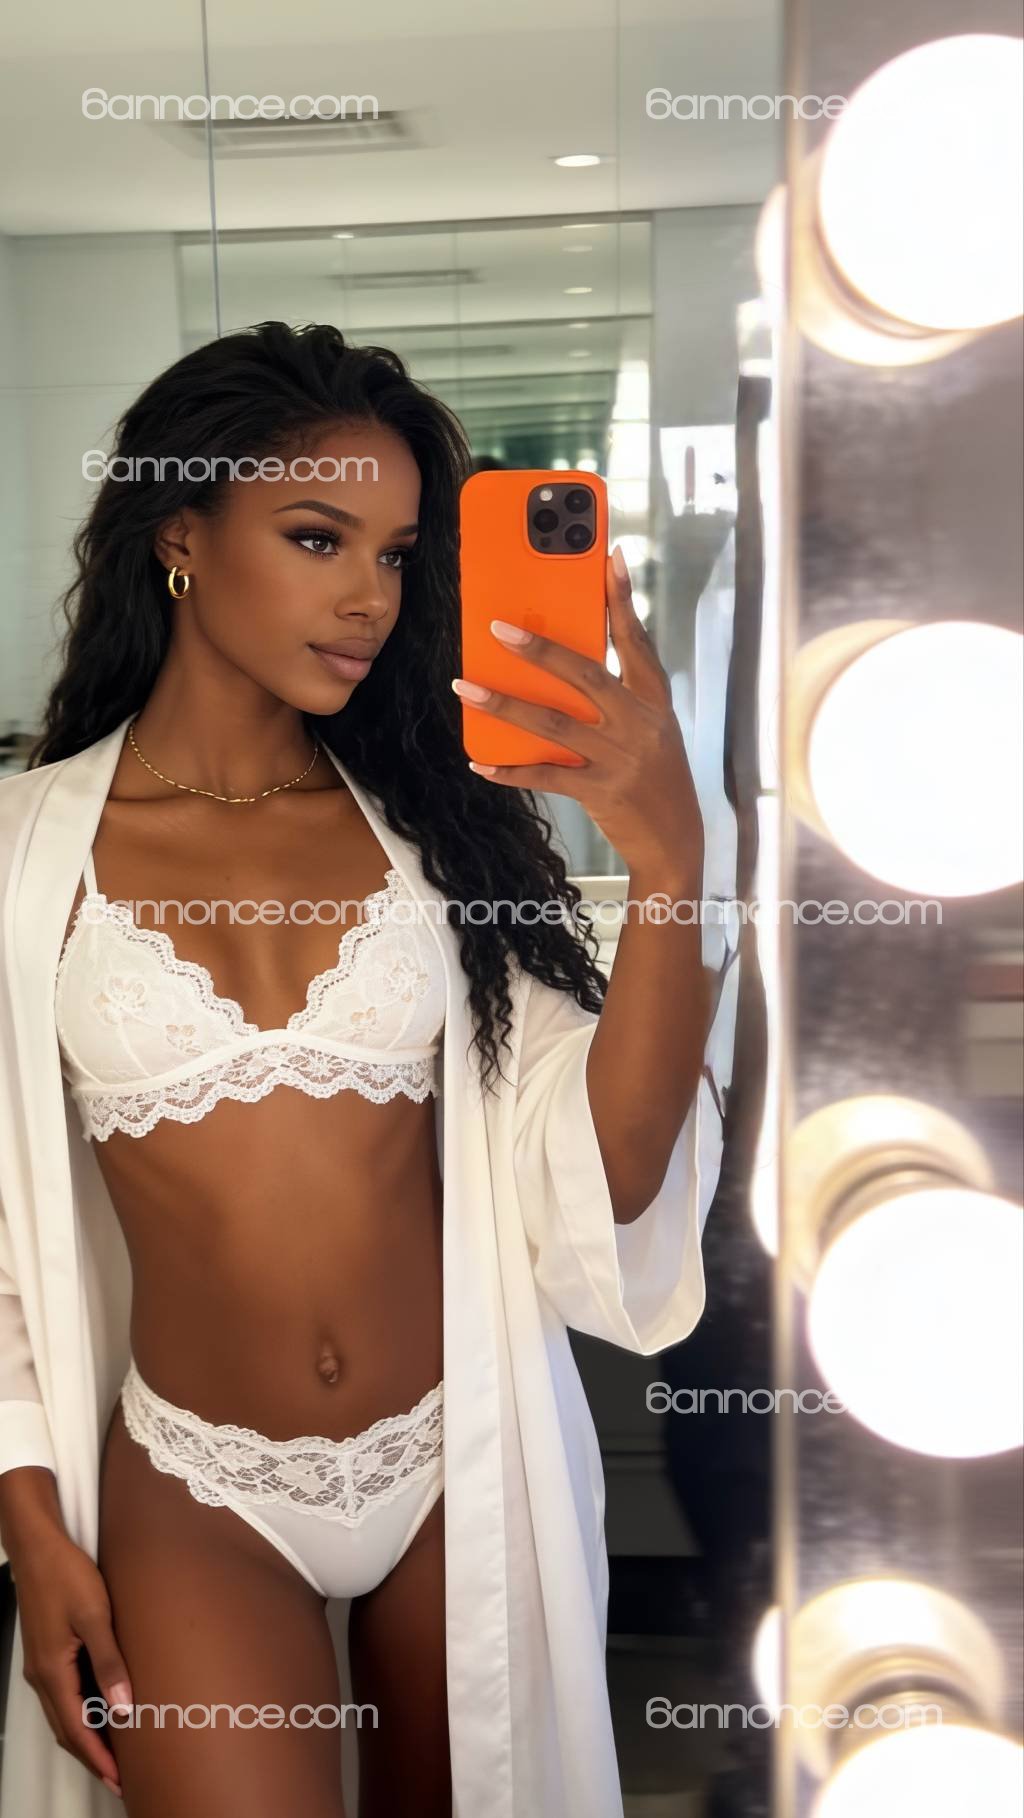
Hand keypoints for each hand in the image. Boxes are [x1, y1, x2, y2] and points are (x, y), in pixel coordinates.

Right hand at [12, 1523, 129, 1795]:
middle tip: (119, 1778)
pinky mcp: (45, 1652)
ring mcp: (40, 1665)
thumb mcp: (95, 1615)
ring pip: (62, 1715)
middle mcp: (42, 1676)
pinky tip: (99, 1710)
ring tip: (113, 1753)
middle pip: (66, 1730)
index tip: (119, 1780)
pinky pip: (61, 1696)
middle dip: (92, 1757)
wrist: (37, 1547)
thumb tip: (123, 1707)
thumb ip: (109, 1662)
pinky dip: (79, 1714)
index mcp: (52, 1672)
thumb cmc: (66, 1575)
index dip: (98, 1758)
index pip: (77, 1729)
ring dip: (85, 1737)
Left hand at [452, 545, 702, 874]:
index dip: (622, 599)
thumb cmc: (655, 774)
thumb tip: (565, 657)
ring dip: (505, 704)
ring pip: (553, 724)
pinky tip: (480, 761)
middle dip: (539, 649)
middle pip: (584, 674)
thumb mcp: (650, 726)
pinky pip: (545, 775)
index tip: (609, 557)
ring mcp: (619, 758)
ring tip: (466, 687)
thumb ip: (618, 692)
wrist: (674, 839)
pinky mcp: (600, 792)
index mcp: (653, 700)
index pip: (637, 640)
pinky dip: (510, 768)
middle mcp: (639, 723)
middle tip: (498, 628)